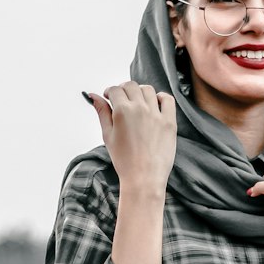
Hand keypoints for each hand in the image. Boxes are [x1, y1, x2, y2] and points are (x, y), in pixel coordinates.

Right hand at [87, 82, 176, 196]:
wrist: (144, 178)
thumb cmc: (124, 160)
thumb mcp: (107, 135)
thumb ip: (102, 112)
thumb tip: (94, 96)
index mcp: (122, 111)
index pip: (115, 89)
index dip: (110, 92)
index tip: (110, 97)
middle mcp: (140, 108)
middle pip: (131, 86)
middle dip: (123, 90)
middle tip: (122, 100)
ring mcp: (156, 114)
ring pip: (148, 90)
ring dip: (140, 92)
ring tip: (138, 103)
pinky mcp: (169, 122)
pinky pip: (167, 100)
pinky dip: (161, 98)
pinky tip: (155, 104)